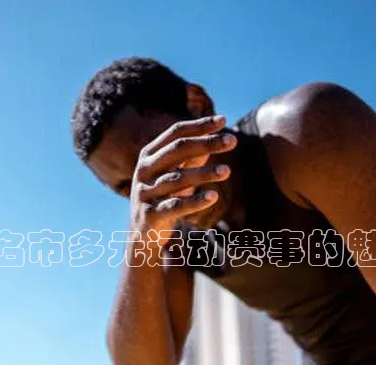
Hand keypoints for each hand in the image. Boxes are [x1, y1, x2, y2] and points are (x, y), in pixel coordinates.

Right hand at [130, 115, 236, 246]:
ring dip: (204, 173)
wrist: (142, 232)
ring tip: (227, 171)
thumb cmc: (163, 195)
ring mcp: (145, 192)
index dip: (199, 125)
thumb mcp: (175, 173)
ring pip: (177, 179)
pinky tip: (214, 196)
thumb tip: (216, 135)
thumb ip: (192, 156)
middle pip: (177, 150)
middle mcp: (144, 170)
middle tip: (233, 140)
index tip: (223, 120)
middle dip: (206, 143)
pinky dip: (195, 201)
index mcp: (149, 154)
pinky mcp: (150, 215)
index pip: (176, 133)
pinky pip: (175, 206)